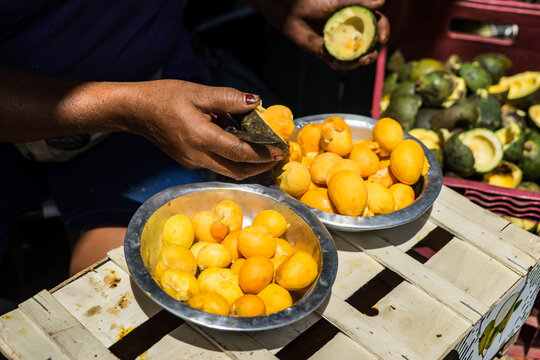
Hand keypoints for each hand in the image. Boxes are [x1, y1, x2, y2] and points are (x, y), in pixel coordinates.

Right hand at [128, 80, 282, 179]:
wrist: (136, 111)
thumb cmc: (165, 97)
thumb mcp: (198, 92)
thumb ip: (229, 99)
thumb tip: (256, 102)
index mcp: (200, 137)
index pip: (240, 153)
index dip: (263, 154)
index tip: (280, 150)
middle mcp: (197, 156)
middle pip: (237, 170)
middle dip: (261, 167)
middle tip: (278, 156)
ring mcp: (192, 163)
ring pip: (228, 172)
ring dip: (248, 166)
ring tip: (265, 155)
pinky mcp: (189, 163)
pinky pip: (217, 165)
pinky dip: (232, 160)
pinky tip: (239, 146)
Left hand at [252, 0, 389, 69]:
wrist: (292, 12)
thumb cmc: (315, 2)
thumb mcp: (339, 1)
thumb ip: (359, 2)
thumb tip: (382, 1)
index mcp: (357, 17)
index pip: (377, 25)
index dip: (383, 32)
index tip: (383, 39)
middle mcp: (351, 31)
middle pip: (369, 45)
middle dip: (372, 53)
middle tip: (369, 56)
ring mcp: (340, 43)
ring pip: (355, 57)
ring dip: (359, 62)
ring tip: (358, 61)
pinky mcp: (328, 52)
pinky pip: (338, 62)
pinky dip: (342, 64)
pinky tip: (340, 63)